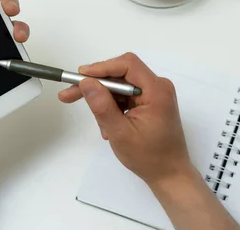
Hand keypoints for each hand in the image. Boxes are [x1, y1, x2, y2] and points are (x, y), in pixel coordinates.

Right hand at [58, 53, 191, 186]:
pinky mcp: (151, 102)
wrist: (170, 174)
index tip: (79, 76)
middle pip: (122, 73)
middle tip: (70, 95)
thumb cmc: (148, 157)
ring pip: (121, 86)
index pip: (127, 65)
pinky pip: (126, 96)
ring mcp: (155, 94)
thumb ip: (102, 106)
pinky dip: (114, 108)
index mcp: (156, 90)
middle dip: (97, 85)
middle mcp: (158, 86)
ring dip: (106, 102)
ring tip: (103, 127)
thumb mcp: (120, 133)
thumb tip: (86, 82)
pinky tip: (110, 127)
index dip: (102, 67)